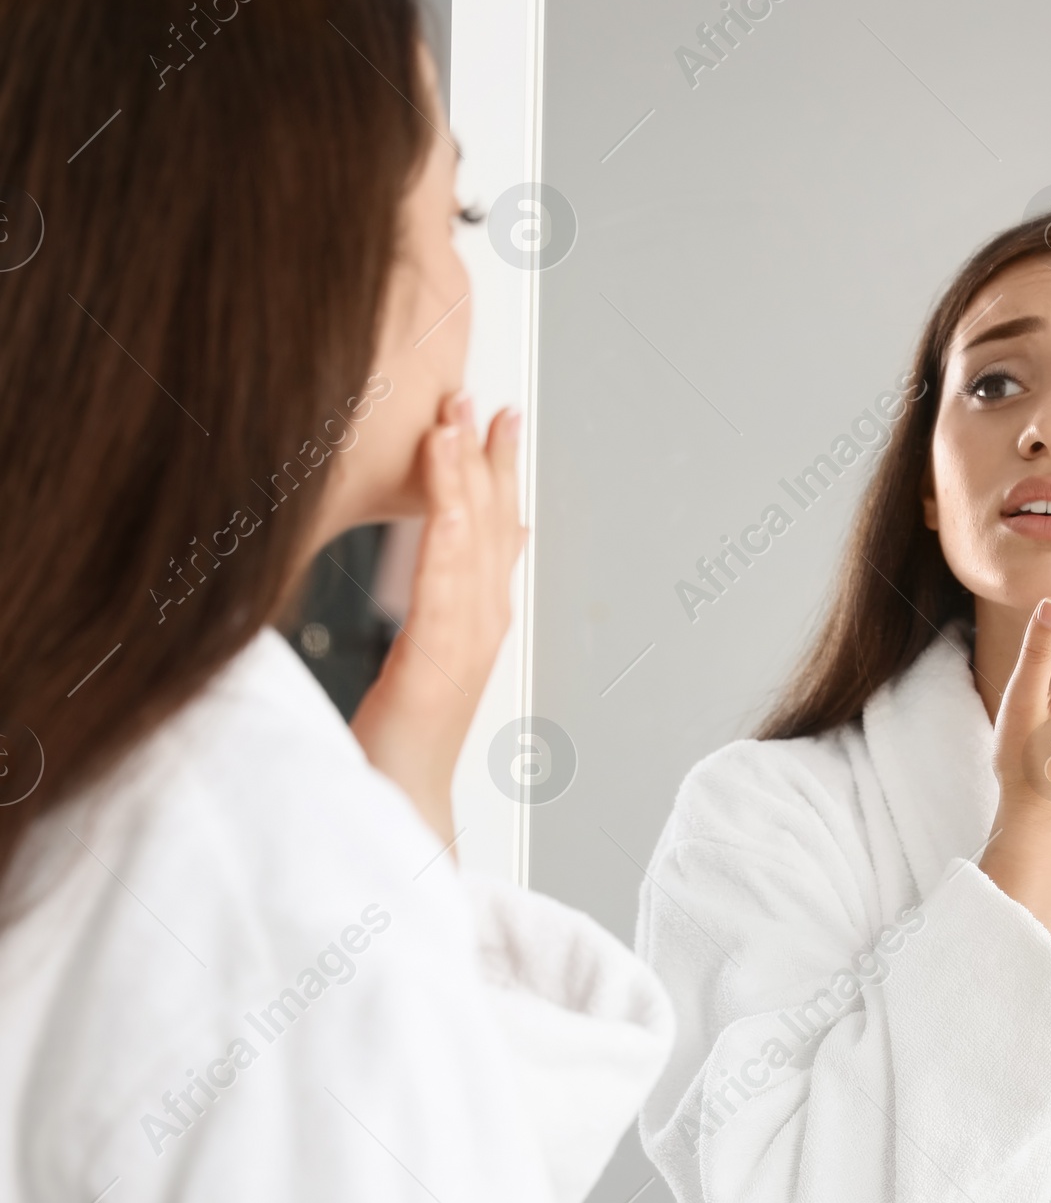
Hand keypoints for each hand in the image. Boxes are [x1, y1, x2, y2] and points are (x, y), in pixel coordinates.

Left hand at [351, 392, 525, 848]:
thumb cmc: (402, 744)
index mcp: (477, 625)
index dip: (496, 473)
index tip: (491, 423)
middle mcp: (481, 628)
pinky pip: (445, 583)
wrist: (403, 802)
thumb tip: (439, 571)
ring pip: (472, 544)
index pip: (496, 533)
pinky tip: (446, 493)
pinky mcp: (437, 663)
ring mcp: (465, 645)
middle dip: (487, 457)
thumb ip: (436, 613)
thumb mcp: (422, 661)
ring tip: (456, 420)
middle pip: (495, 526)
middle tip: (480, 399)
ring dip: (467, 477)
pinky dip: (448, 531)